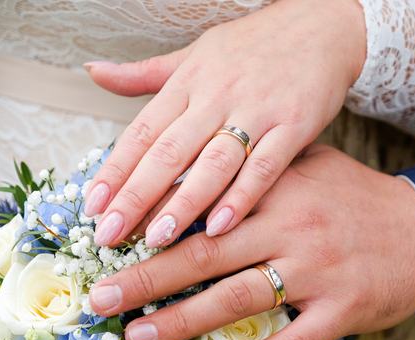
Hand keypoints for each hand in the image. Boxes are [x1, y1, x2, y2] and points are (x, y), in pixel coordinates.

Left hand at [83, 0, 365, 246]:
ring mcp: (257, 111)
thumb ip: (148, 73)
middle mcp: (218, 95)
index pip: (143, 130)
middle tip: (111, 234)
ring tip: (157, 238)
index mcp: (190, 81)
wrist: (320, 25)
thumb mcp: (196, 52)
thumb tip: (95, 72)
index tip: (93, 206)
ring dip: (183, 203)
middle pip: (170, 151)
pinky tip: (219, 225)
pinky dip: (241, 196)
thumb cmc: (256, 44)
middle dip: (136, 196)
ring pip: (213, 162)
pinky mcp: (294, 125)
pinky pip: (265, 165)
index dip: (115, 170)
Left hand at [89, 145, 414, 339]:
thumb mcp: (311, 164)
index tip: (111, 243)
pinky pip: (291, 339)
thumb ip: (258, 167)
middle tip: (101, 299)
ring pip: (239, 300)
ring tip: (138, 337)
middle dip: (146, 278)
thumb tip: (200, 172)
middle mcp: (294, 227)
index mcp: (279, 188)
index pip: (205, 206)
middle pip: (207, 255)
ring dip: (183, 322)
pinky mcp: (343, 308)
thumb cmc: (357, 197)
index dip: (155, 225)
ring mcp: (319, 271)